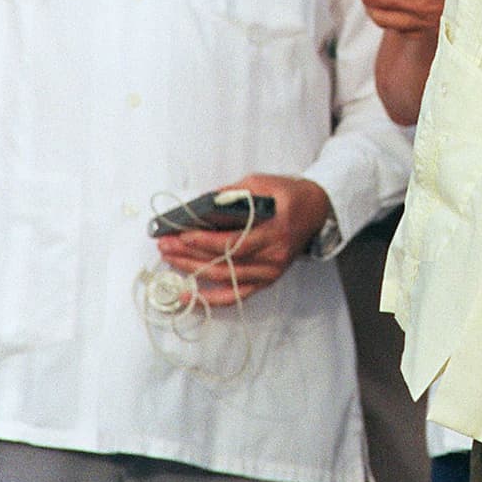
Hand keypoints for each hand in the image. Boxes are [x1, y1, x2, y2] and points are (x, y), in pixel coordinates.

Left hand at [153, 173, 330, 305]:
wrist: (315, 211)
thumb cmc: (289, 195)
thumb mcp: (263, 183)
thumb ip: (233, 193)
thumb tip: (201, 205)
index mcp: (276, 229)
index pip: (237, 242)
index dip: (207, 241)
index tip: (183, 234)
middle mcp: (274, 256)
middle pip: (226, 262)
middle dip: (191, 254)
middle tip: (166, 243)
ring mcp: (270, 272)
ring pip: (225, 278)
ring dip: (193, 270)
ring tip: (169, 257)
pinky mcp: (265, 281)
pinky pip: (234, 296)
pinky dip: (209, 298)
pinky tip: (186, 294)